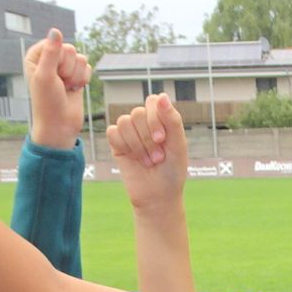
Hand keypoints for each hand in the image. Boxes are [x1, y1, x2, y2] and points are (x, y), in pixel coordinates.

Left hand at [25, 29, 90, 149]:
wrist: (60, 125)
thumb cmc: (47, 103)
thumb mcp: (46, 76)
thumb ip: (51, 52)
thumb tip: (55, 31)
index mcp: (36, 56)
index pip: (55, 43)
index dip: (57, 60)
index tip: (51, 75)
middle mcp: (49, 59)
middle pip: (70, 50)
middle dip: (68, 69)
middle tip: (60, 83)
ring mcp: (63, 67)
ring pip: (81, 59)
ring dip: (76, 76)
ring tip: (66, 88)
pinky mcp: (76, 75)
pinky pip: (87, 68)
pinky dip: (83, 80)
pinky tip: (74, 89)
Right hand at [108, 94, 188, 212]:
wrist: (158, 195)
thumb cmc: (172, 170)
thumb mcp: (178, 145)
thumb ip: (172, 120)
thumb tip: (162, 96)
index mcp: (161, 118)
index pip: (153, 101)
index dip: (155, 119)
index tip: (162, 139)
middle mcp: (144, 121)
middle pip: (138, 113)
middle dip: (148, 138)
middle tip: (158, 158)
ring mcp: (130, 131)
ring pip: (125, 122)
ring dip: (138, 146)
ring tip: (148, 161)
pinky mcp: (117, 142)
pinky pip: (113, 132)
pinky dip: (125, 147)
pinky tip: (134, 159)